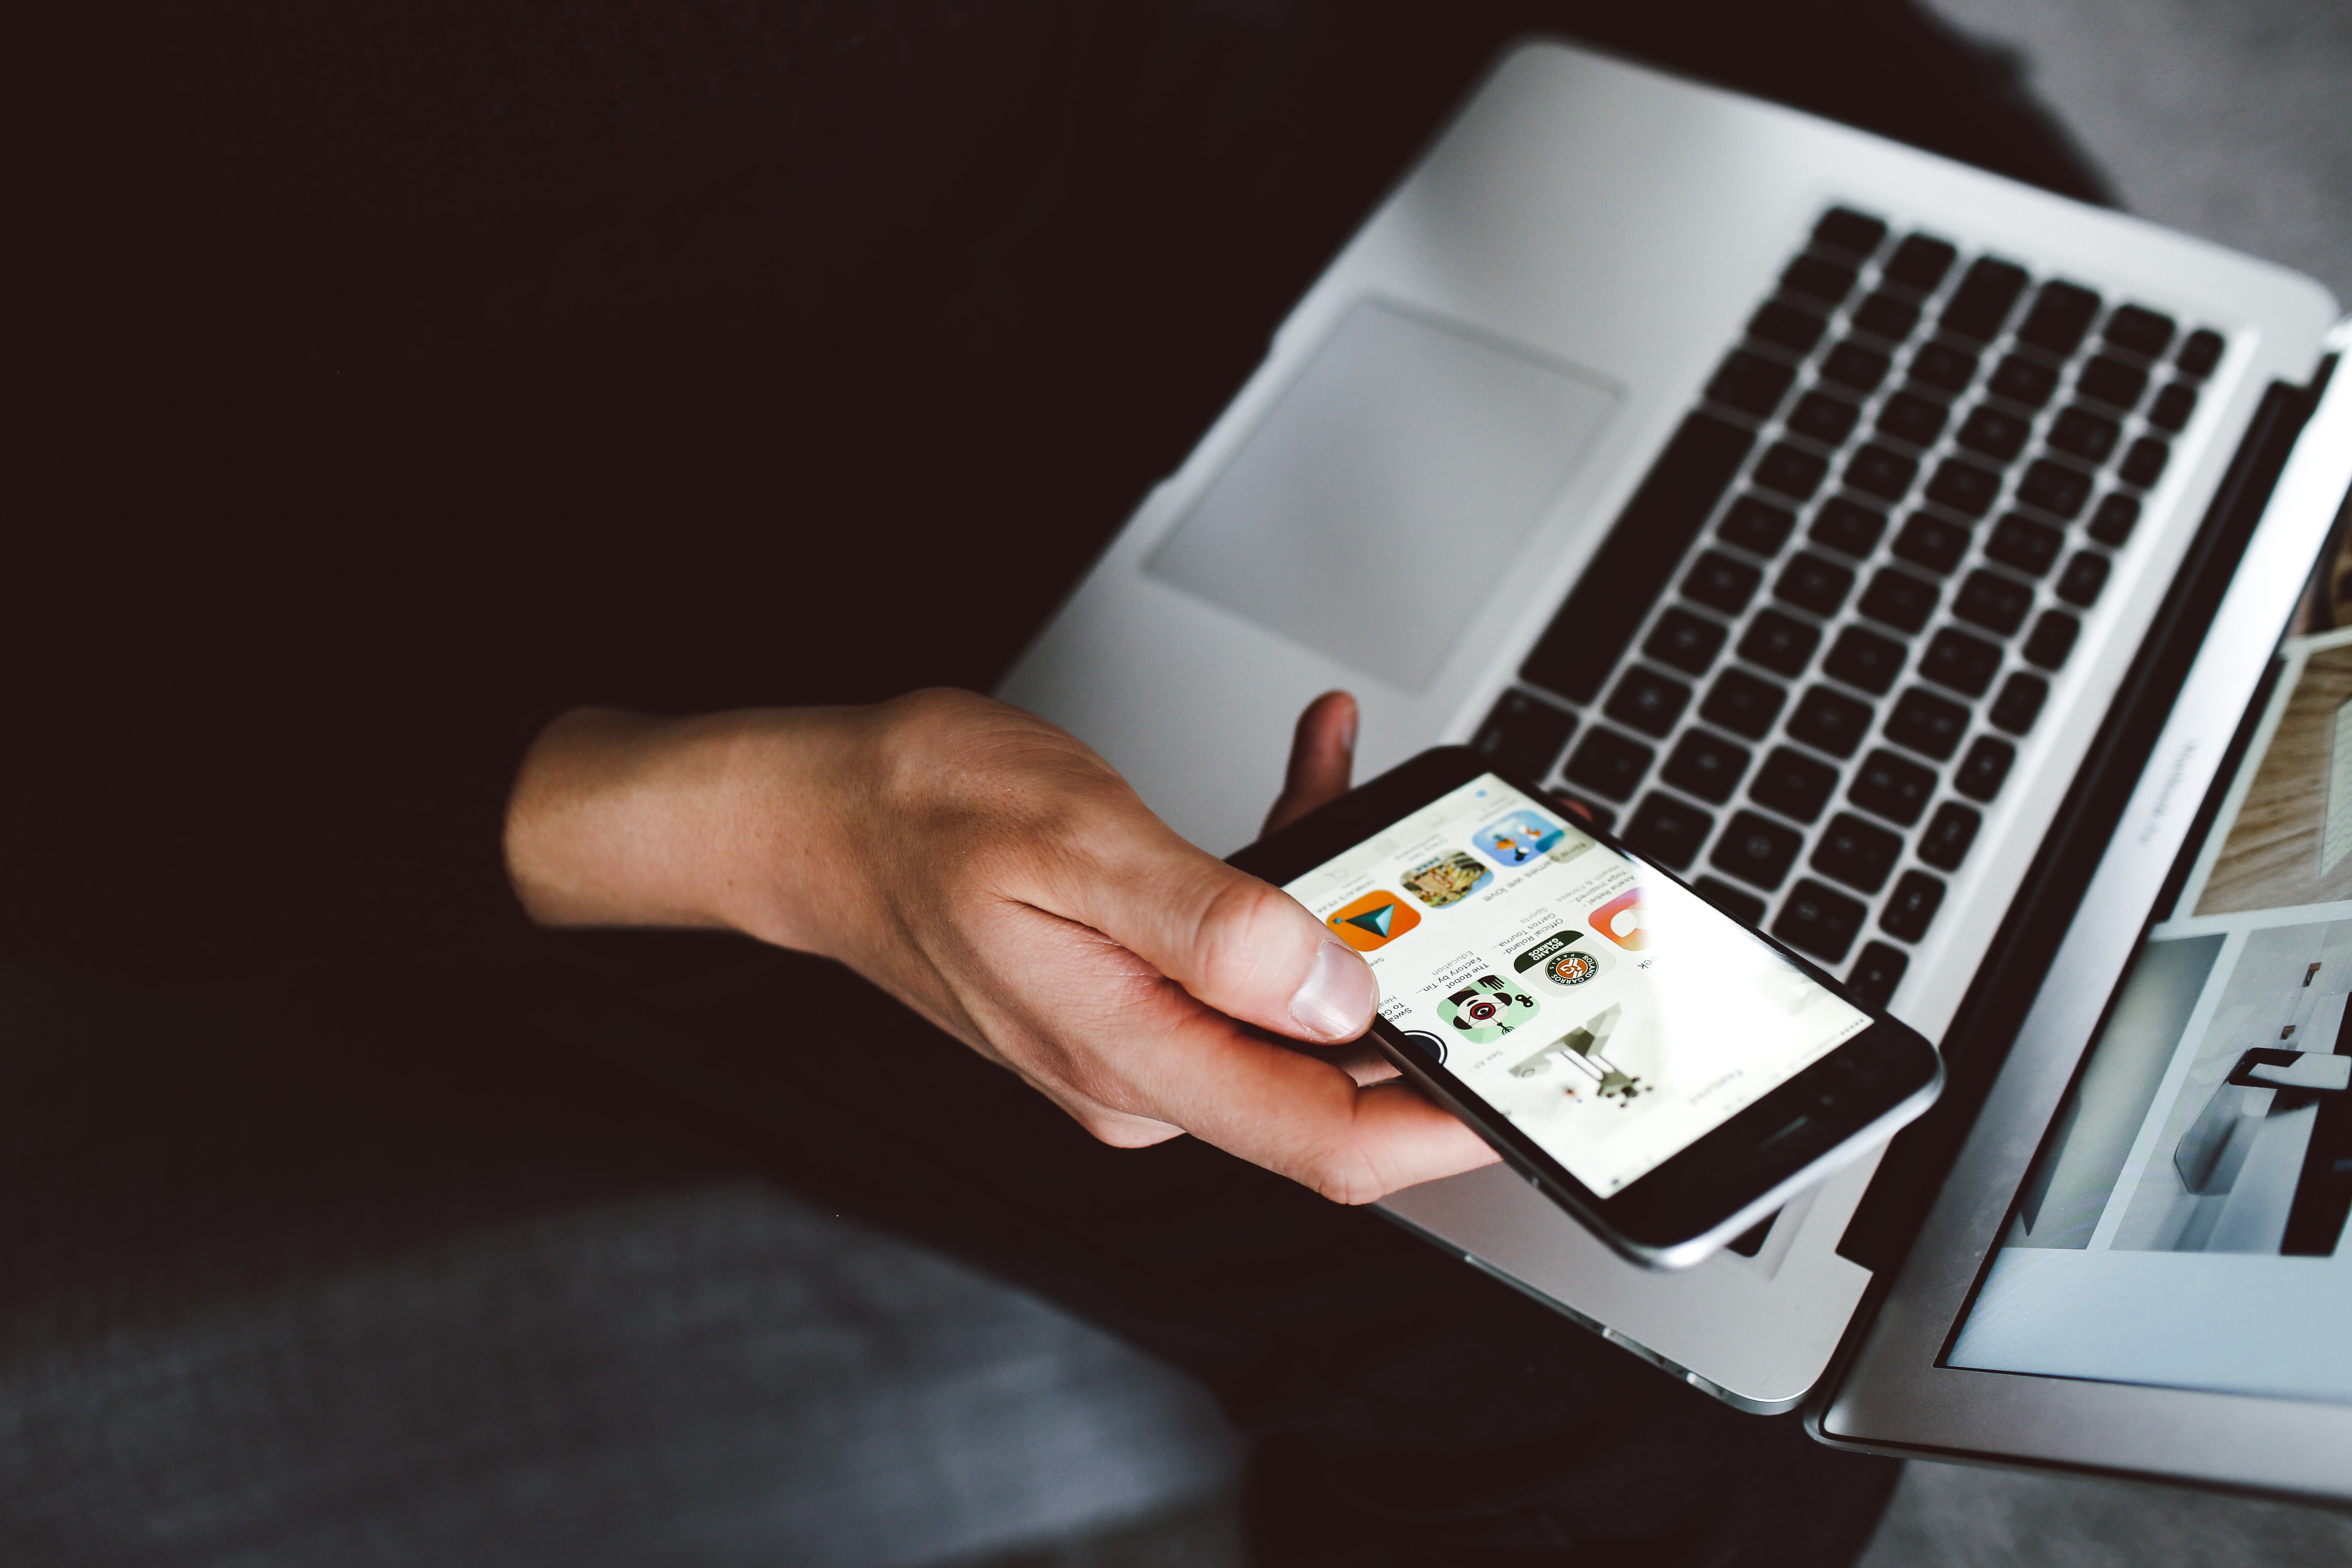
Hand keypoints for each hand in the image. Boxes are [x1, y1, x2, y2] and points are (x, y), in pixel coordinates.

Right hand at [503, 689, 1497, 1201]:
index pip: (1327, 1138)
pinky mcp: (1140, 988)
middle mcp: (1147, 1070)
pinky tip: (1305, 776)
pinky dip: (1291, 870)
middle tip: (1482, 887)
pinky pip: (1251, 951)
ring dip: (1352, 902)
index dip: (1447, 1126)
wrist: (816, 814)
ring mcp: (1143, 1034)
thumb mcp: (1076, 843)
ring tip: (1363, 785)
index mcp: (1135, 1059)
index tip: (1531, 1083)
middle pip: (1332, 1072)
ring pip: (1299, 998)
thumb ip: (1217, 926)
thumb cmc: (915, 817)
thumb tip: (1340, 991)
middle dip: (1423, 987)